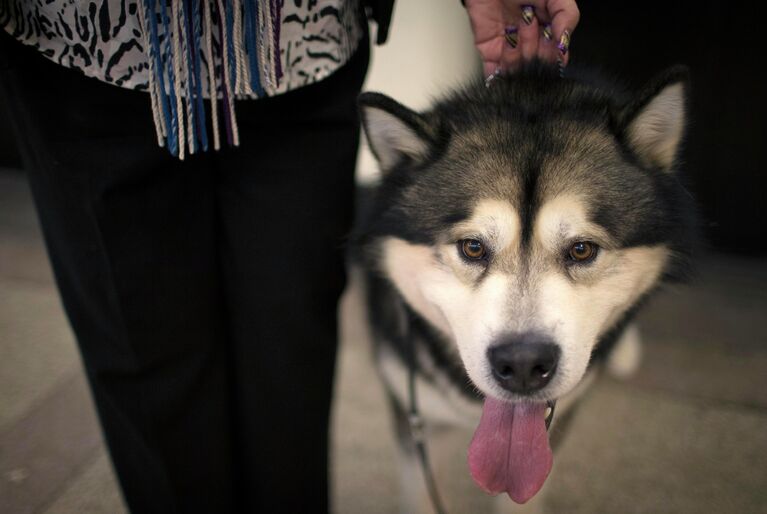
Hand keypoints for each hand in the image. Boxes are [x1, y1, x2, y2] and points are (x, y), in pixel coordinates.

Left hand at [464, 0, 579, 75]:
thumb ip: (567, 16)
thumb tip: (565, 44)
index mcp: (548, 32)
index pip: (555, 58)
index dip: (554, 57)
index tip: (552, 47)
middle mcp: (529, 44)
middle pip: (536, 65)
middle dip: (535, 48)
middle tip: (531, 24)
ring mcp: (509, 50)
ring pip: (517, 70)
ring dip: (517, 51)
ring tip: (516, 25)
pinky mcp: (489, 52)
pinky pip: (493, 74)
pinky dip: (497, 77)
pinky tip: (502, 63)